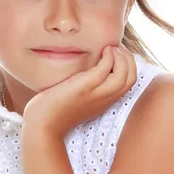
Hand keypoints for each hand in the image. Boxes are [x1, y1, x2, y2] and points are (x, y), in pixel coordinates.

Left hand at [22, 45, 136, 139]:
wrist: (42, 125)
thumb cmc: (55, 110)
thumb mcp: (79, 98)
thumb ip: (88, 86)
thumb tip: (90, 67)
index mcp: (105, 102)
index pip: (129, 83)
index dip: (128, 65)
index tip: (117, 54)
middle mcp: (105, 99)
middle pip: (131, 78)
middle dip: (128, 58)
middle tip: (116, 48)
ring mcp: (96, 94)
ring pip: (124, 74)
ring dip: (121, 56)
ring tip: (110, 48)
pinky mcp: (84, 87)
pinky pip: (105, 68)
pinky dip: (108, 56)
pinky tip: (102, 50)